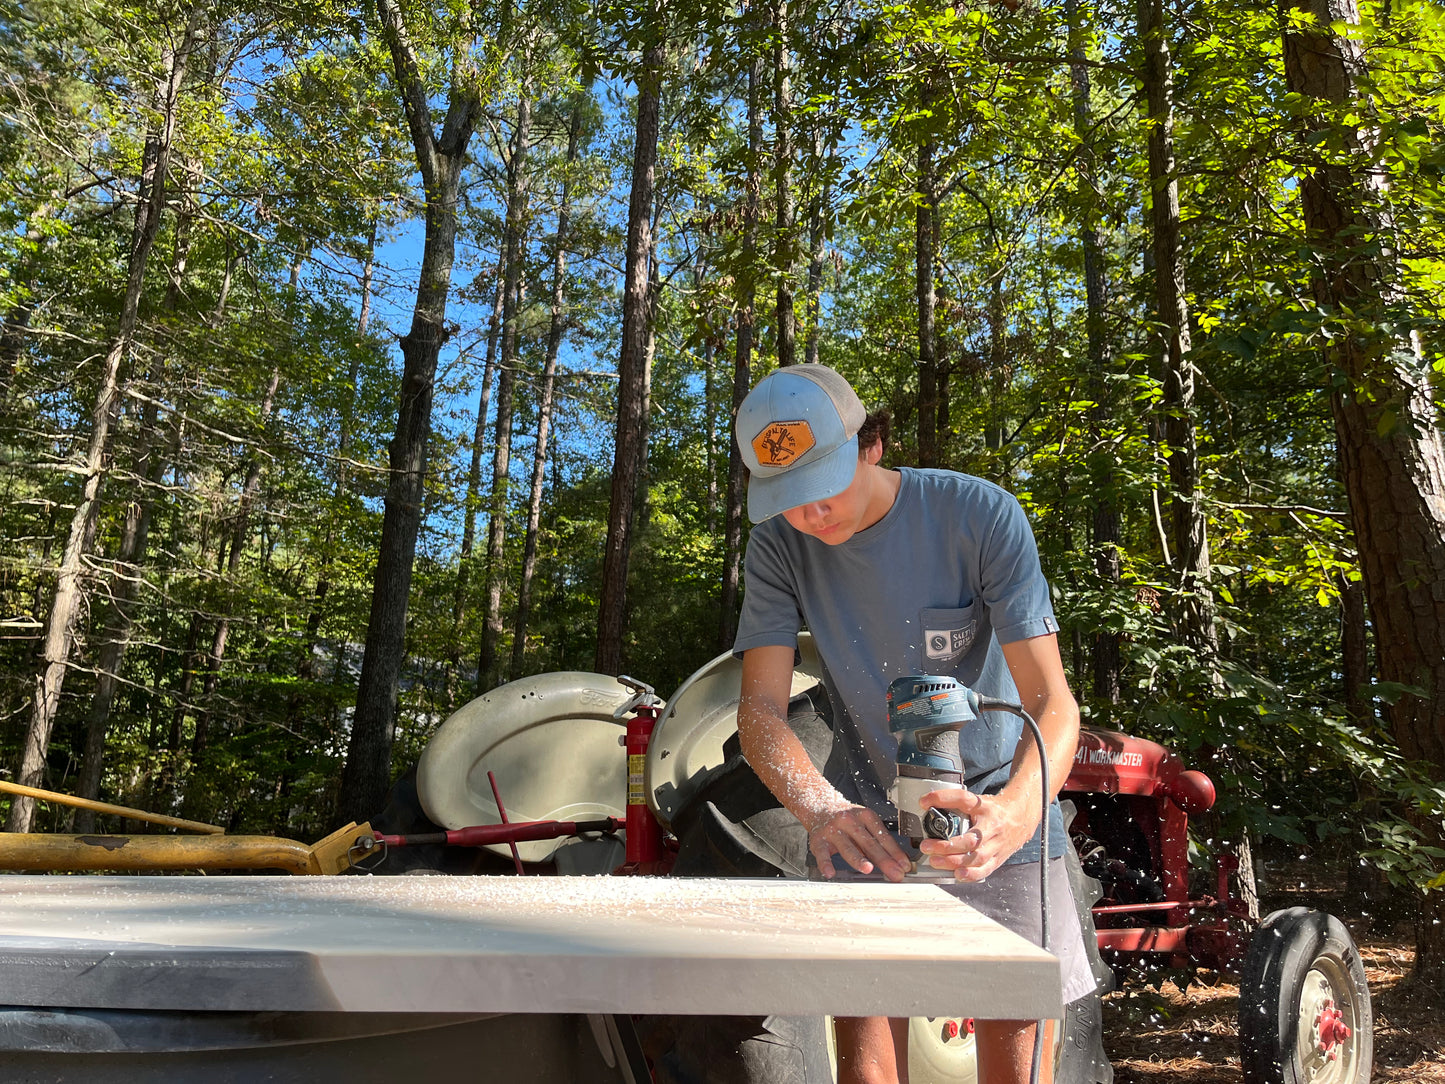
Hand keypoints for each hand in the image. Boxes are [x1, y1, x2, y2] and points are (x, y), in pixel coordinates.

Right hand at [805, 804, 910, 882]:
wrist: (820, 805)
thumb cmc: (847, 819)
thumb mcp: (865, 822)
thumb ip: (878, 841)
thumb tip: (898, 861)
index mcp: (865, 816)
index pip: (883, 836)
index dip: (895, 852)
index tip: (904, 865)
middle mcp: (849, 821)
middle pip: (868, 842)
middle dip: (883, 860)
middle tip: (895, 873)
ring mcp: (833, 830)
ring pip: (847, 846)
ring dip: (858, 858)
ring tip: (868, 869)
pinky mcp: (818, 839)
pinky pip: (822, 853)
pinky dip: (825, 863)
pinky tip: (830, 873)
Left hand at [915, 787, 1037, 881]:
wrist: (1021, 817)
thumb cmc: (994, 810)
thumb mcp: (975, 801)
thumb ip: (953, 802)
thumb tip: (925, 803)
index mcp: (984, 808)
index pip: (963, 798)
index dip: (943, 798)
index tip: (924, 802)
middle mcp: (992, 827)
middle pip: (971, 839)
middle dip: (947, 845)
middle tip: (927, 846)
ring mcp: (997, 845)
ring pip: (977, 857)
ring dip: (954, 861)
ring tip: (935, 861)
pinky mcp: (998, 859)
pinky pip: (985, 869)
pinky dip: (971, 874)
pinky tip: (958, 875)